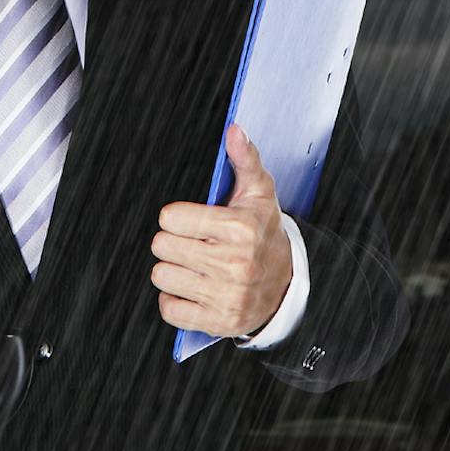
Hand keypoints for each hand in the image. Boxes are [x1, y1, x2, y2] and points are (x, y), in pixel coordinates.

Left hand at [152, 122, 293, 337]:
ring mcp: (226, 295)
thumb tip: (234, 129)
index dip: (176, 217)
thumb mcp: (259, 192)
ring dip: (171, 270)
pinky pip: (170, 309)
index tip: (190, 220)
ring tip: (192, 264)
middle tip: (189, 242)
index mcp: (238, 229)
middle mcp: (233, 264)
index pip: (171, 218)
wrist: (288, 283)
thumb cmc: (264, 232)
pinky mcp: (219, 320)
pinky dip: (175, 300)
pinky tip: (192, 288)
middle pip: (162, 247)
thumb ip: (244, 158)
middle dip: (171, 241)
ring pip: (162, 276)